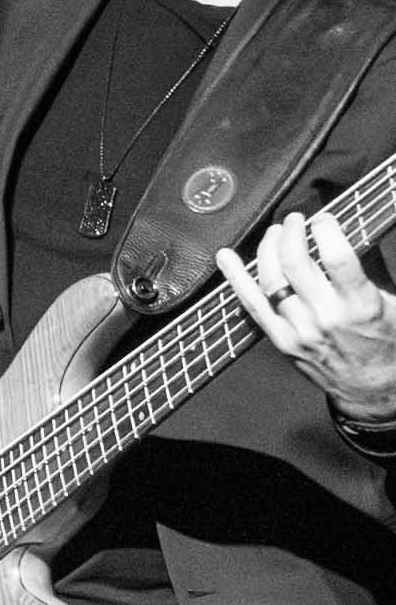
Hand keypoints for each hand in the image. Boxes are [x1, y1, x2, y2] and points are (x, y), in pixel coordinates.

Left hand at [254, 207, 395, 423]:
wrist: (372, 387)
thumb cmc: (386, 340)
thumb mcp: (393, 300)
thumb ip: (370, 266)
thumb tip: (348, 230)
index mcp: (360, 305)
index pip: (337, 258)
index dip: (326, 230)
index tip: (323, 217)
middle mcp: (326, 317)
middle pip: (296, 264)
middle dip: (291, 233)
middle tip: (294, 220)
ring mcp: (299, 331)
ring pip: (270, 281)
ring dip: (268, 249)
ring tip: (275, 233)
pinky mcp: (280, 340)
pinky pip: (251, 305)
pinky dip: (236, 278)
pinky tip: (226, 258)